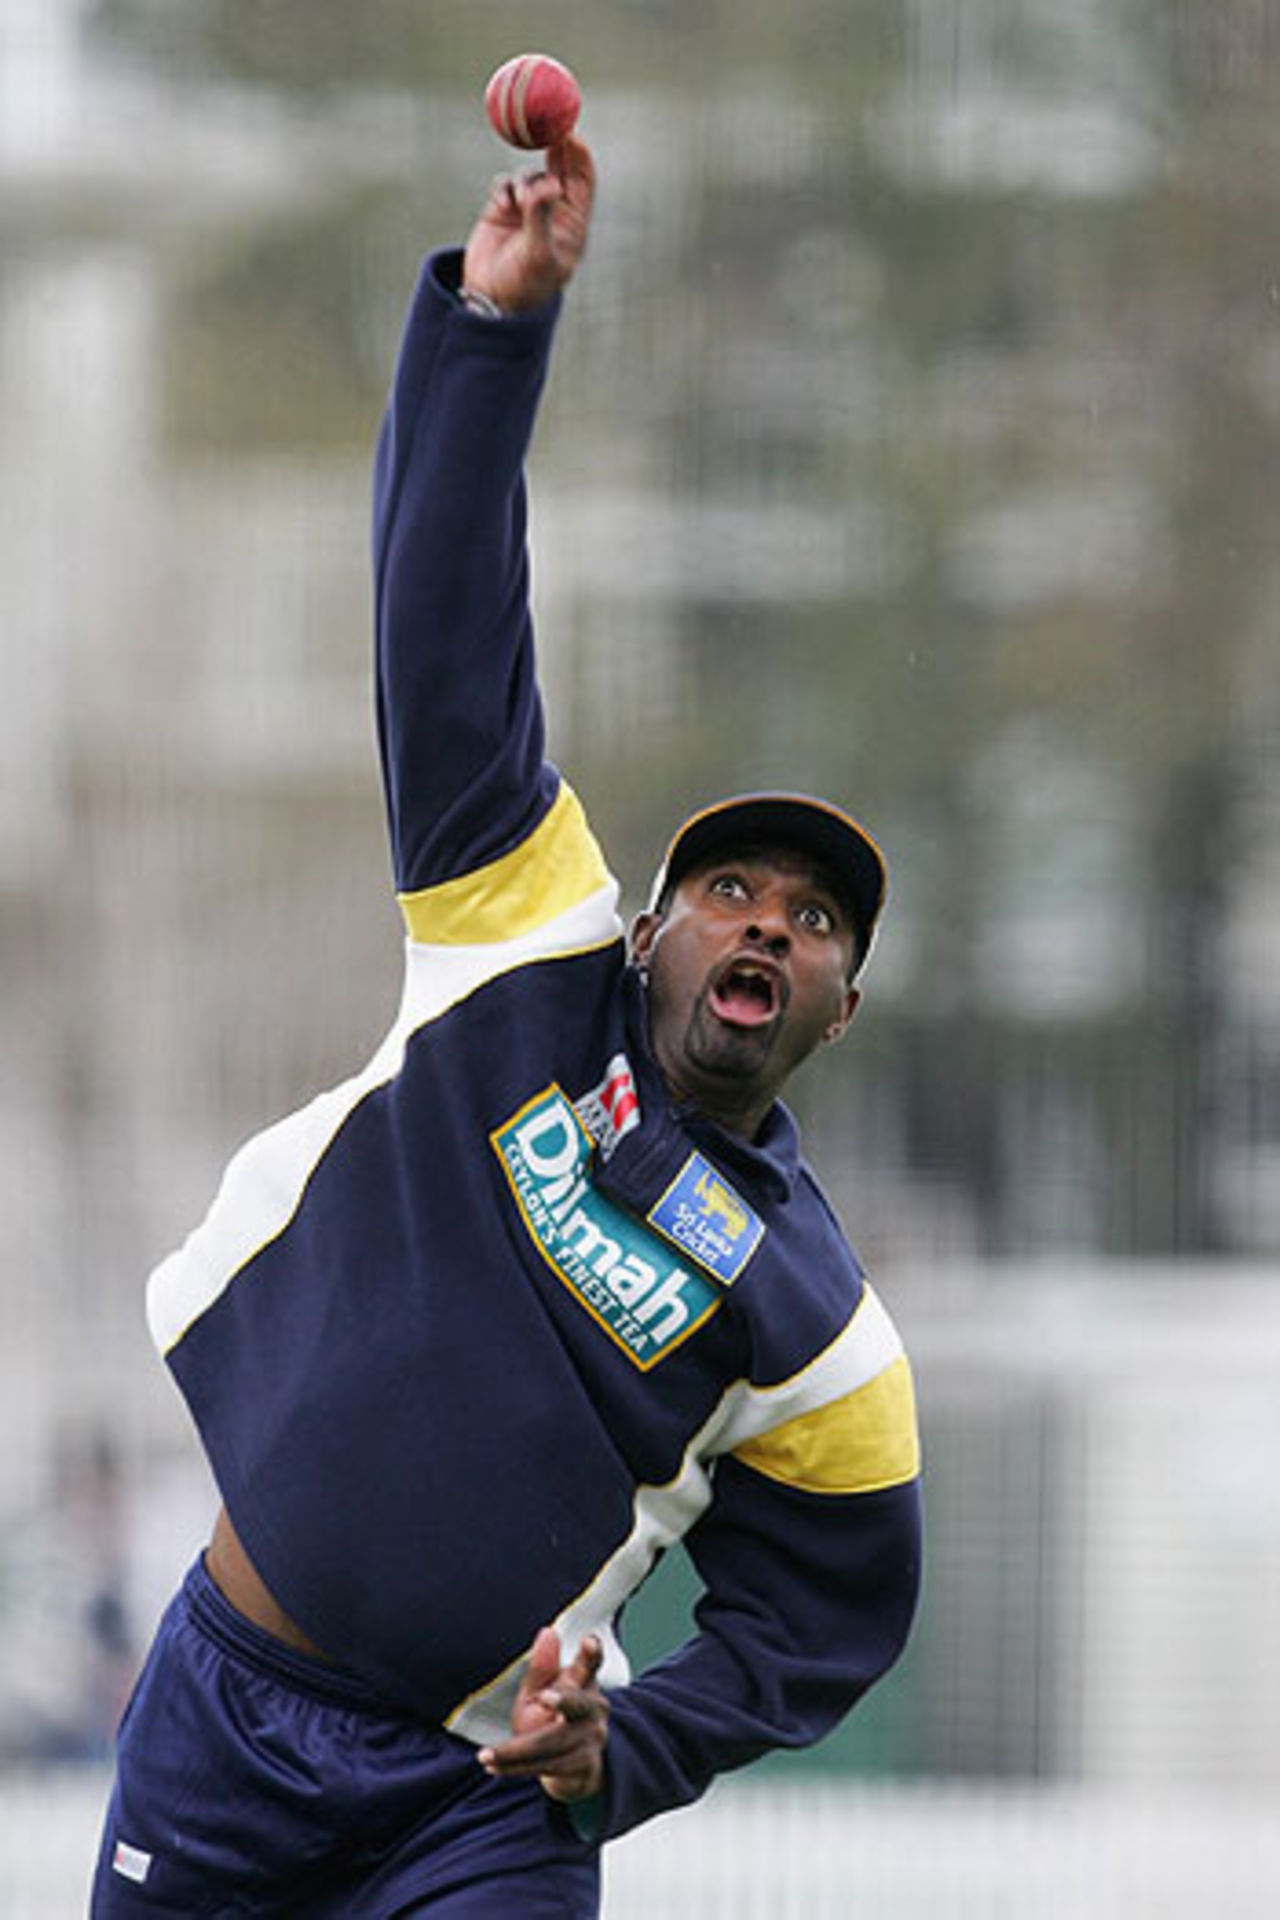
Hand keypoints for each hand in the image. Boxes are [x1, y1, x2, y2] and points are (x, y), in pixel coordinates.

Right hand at [461, 136, 595, 312]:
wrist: (490, 301)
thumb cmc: (523, 286)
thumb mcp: (536, 254)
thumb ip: (541, 217)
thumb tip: (548, 185)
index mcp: (573, 224)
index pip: (582, 181)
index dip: (579, 155)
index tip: (571, 134)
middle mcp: (553, 213)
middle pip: (559, 168)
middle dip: (554, 146)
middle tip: (547, 124)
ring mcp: (528, 210)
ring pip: (529, 175)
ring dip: (522, 181)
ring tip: (517, 204)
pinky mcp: (503, 210)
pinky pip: (505, 184)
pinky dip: (503, 189)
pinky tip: (501, 206)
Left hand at [477, 1625, 608, 1802]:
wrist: (570, 1767)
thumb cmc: (551, 1719)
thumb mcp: (541, 1691)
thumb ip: (542, 1669)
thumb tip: (547, 1633)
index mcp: (583, 1682)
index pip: (590, 1664)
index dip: (591, 1654)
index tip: (590, 1641)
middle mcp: (594, 1709)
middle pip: (579, 1705)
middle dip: (564, 1700)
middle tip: (545, 1696)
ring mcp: (591, 1739)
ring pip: (551, 1743)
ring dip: (515, 1752)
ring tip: (486, 1756)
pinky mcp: (584, 1766)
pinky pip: (545, 1767)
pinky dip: (516, 1767)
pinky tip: (493, 1766)